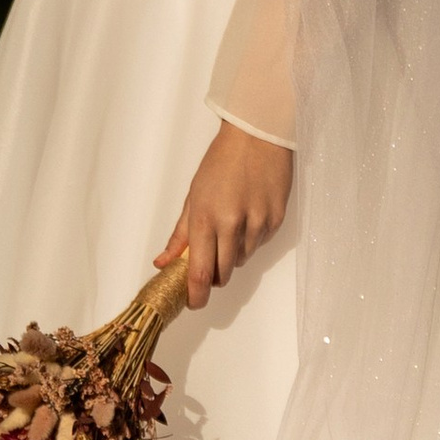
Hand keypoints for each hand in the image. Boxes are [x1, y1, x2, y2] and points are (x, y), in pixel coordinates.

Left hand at [156, 122, 293, 309]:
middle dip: (215, 276)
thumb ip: (179, 234)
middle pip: (224, 272)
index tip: (194, 303)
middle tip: (211, 263)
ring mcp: (257, 223)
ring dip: (234, 254)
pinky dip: (252, 239)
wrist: (257, 136)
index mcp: (205, 218)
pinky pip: (260, 243)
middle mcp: (231, 224)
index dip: (197, 294)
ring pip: (243, 259)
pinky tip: (249, 217)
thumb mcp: (193, 196)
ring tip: (232, 226)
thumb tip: (162, 262)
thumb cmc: (220, 163)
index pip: (199, 271)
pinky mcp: (276, 220)